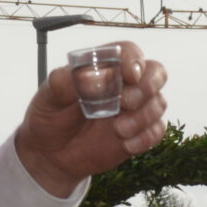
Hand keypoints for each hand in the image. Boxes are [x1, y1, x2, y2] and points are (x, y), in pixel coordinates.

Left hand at [12, 41, 169, 193]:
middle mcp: (124, 84)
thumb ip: (66, 82)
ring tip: (118, 130)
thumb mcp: (48, 97)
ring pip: (159, 103)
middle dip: (147, 86)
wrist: (50, 155)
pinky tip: (125, 144)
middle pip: (156, 72)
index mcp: (103, 67)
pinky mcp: (139, 132)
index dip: (133, 59)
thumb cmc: (49, 117)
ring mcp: (134, 108)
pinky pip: (157, 130)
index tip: (128, 75)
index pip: (128, 51)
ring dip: (143, 117)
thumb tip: (96, 78)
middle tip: (125, 103)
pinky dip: (146, 137)